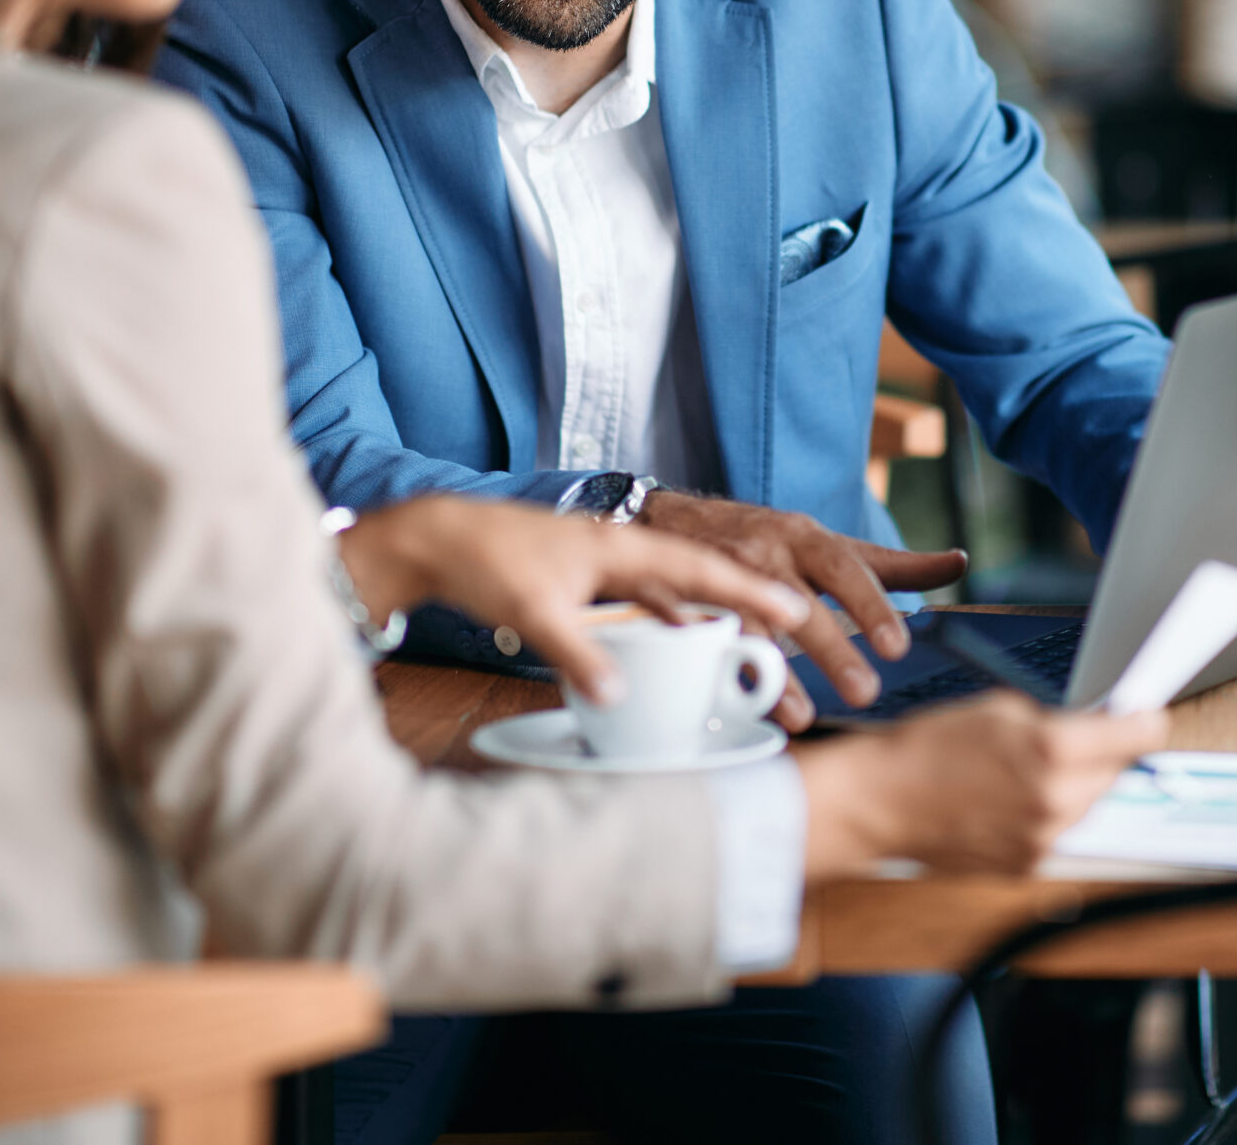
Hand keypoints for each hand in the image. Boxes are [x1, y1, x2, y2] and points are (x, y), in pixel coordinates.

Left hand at [335, 494, 808, 703]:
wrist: (437, 537)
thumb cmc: (485, 563)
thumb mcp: (532, 612)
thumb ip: (578, 653)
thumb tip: (619, 699)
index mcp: (620, 547)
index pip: (699, 568)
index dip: (748, 592)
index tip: (794, 608)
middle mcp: (621, 550)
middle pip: (698, 576)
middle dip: (747, 600)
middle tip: (799, 622)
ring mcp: (604, 564)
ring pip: (673, 589)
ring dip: (711, 613)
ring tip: (755, 638)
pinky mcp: (585, 580)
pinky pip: (644, 600)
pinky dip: (671, 619)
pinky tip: (684, 641)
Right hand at [633, 490, 966, 725]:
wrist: (673, 518)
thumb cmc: (767, 540)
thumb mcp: (828, 545)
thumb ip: (894, 564)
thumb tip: (959, 562)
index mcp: (806, 539)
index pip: (847, 569)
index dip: (871, 605)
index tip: (897, 646)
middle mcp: (765, 556)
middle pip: (802, 603)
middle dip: (832, 649)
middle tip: (864, 692)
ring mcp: (720, 578)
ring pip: (748, 624)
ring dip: (772, 671)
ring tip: (800, 714)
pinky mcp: (680, 600)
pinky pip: (694, 633)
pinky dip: (709, 664)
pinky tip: (727, 698)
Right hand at [796, 694, 1168, 877]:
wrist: (882, 802)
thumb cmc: (926, 749)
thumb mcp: (998, 709)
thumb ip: (1056, 720)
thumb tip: (1094, 727)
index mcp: (1053, 751)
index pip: (1136, 737)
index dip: (1144, 721)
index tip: (1147, 717)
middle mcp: (1056, 801)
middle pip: (1114, 774)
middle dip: (1101, 755)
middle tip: (1070, 739)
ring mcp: (1044, 839)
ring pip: (1087, 806)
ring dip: (1073, 786)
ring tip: (1023, 772)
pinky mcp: (1027, 866)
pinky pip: (1058, 833)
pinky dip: (1046, 815)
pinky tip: (1008, 800)